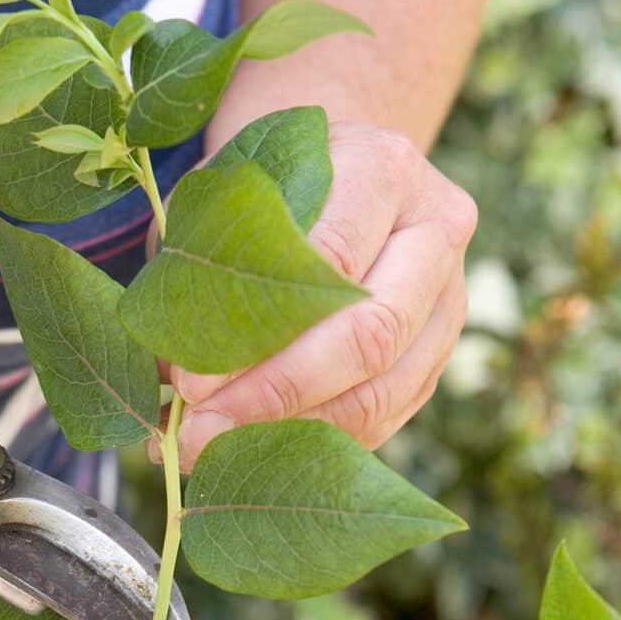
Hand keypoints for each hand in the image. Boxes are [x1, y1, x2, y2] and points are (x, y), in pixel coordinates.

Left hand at [171, 122, 476, 469]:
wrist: (335, 171)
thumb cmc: (263, 187)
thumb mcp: (220, 198)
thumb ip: (198, 267)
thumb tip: (172, 374)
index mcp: (381, 168)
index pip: (328, 261)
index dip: (256, 331)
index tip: (189, 381)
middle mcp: (435, 229)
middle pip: (372, 334)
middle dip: (279, 395)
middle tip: (202, 431)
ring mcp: (448, 298)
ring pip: (384, 390)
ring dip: (293, 432)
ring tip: (214, 450)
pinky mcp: (438, 353)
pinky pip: (384, 417)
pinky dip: (315, 441)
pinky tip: (252, 452)